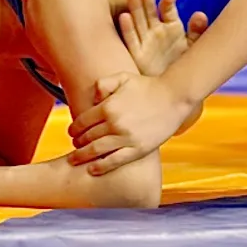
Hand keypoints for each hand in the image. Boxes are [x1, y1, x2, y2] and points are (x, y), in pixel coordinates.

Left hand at [66, 73, 192, 175]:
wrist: (174, 97)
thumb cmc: (148, 86)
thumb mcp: (124, 77)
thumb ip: (103, 83)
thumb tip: (92, 98)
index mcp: (108, 107)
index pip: (82, 122)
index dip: (74, 129)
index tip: (72, 133)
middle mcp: (114, 124)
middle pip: (87, 137)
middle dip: (77, 143)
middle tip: (75, 146)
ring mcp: (126, 138)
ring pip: (96, 151)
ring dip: (82, 156)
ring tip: (76, 159)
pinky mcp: (138, 149)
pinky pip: (115, 161)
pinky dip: (100, 166)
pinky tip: (92, 169)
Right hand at [118, 0, 207, 76]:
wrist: (174, 89)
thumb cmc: (184, 64)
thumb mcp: (194, 46)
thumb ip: (197, 30)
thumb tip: (200, 15)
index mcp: (171, 25)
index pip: (167, 9)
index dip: (168, 2)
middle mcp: (155, 30)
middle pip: (149, 10)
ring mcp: (145, 40)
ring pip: (138, 20)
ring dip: (135, 7)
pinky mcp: (137, 53)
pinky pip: (130, 39)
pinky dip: (127, 28)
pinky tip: (124, 16)